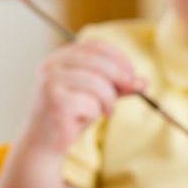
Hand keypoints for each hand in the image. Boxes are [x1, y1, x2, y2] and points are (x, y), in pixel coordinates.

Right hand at [27, 39, 143, 152]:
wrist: (44, 142)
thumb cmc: (70, 115)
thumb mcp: (96, 96)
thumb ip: (117, 86)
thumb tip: (143, 81)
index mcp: (61, 57)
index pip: (97, 46)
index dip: (120, 59)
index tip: (133, 77)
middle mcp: (52, 65)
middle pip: (99, 62)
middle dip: (121, 78)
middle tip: (131, 91)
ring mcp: (50, 82)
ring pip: (97, 83)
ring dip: (109, 100)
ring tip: (105, 111)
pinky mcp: (54, 101)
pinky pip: (90, 103)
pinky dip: (95, 113)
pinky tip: (85, 119)